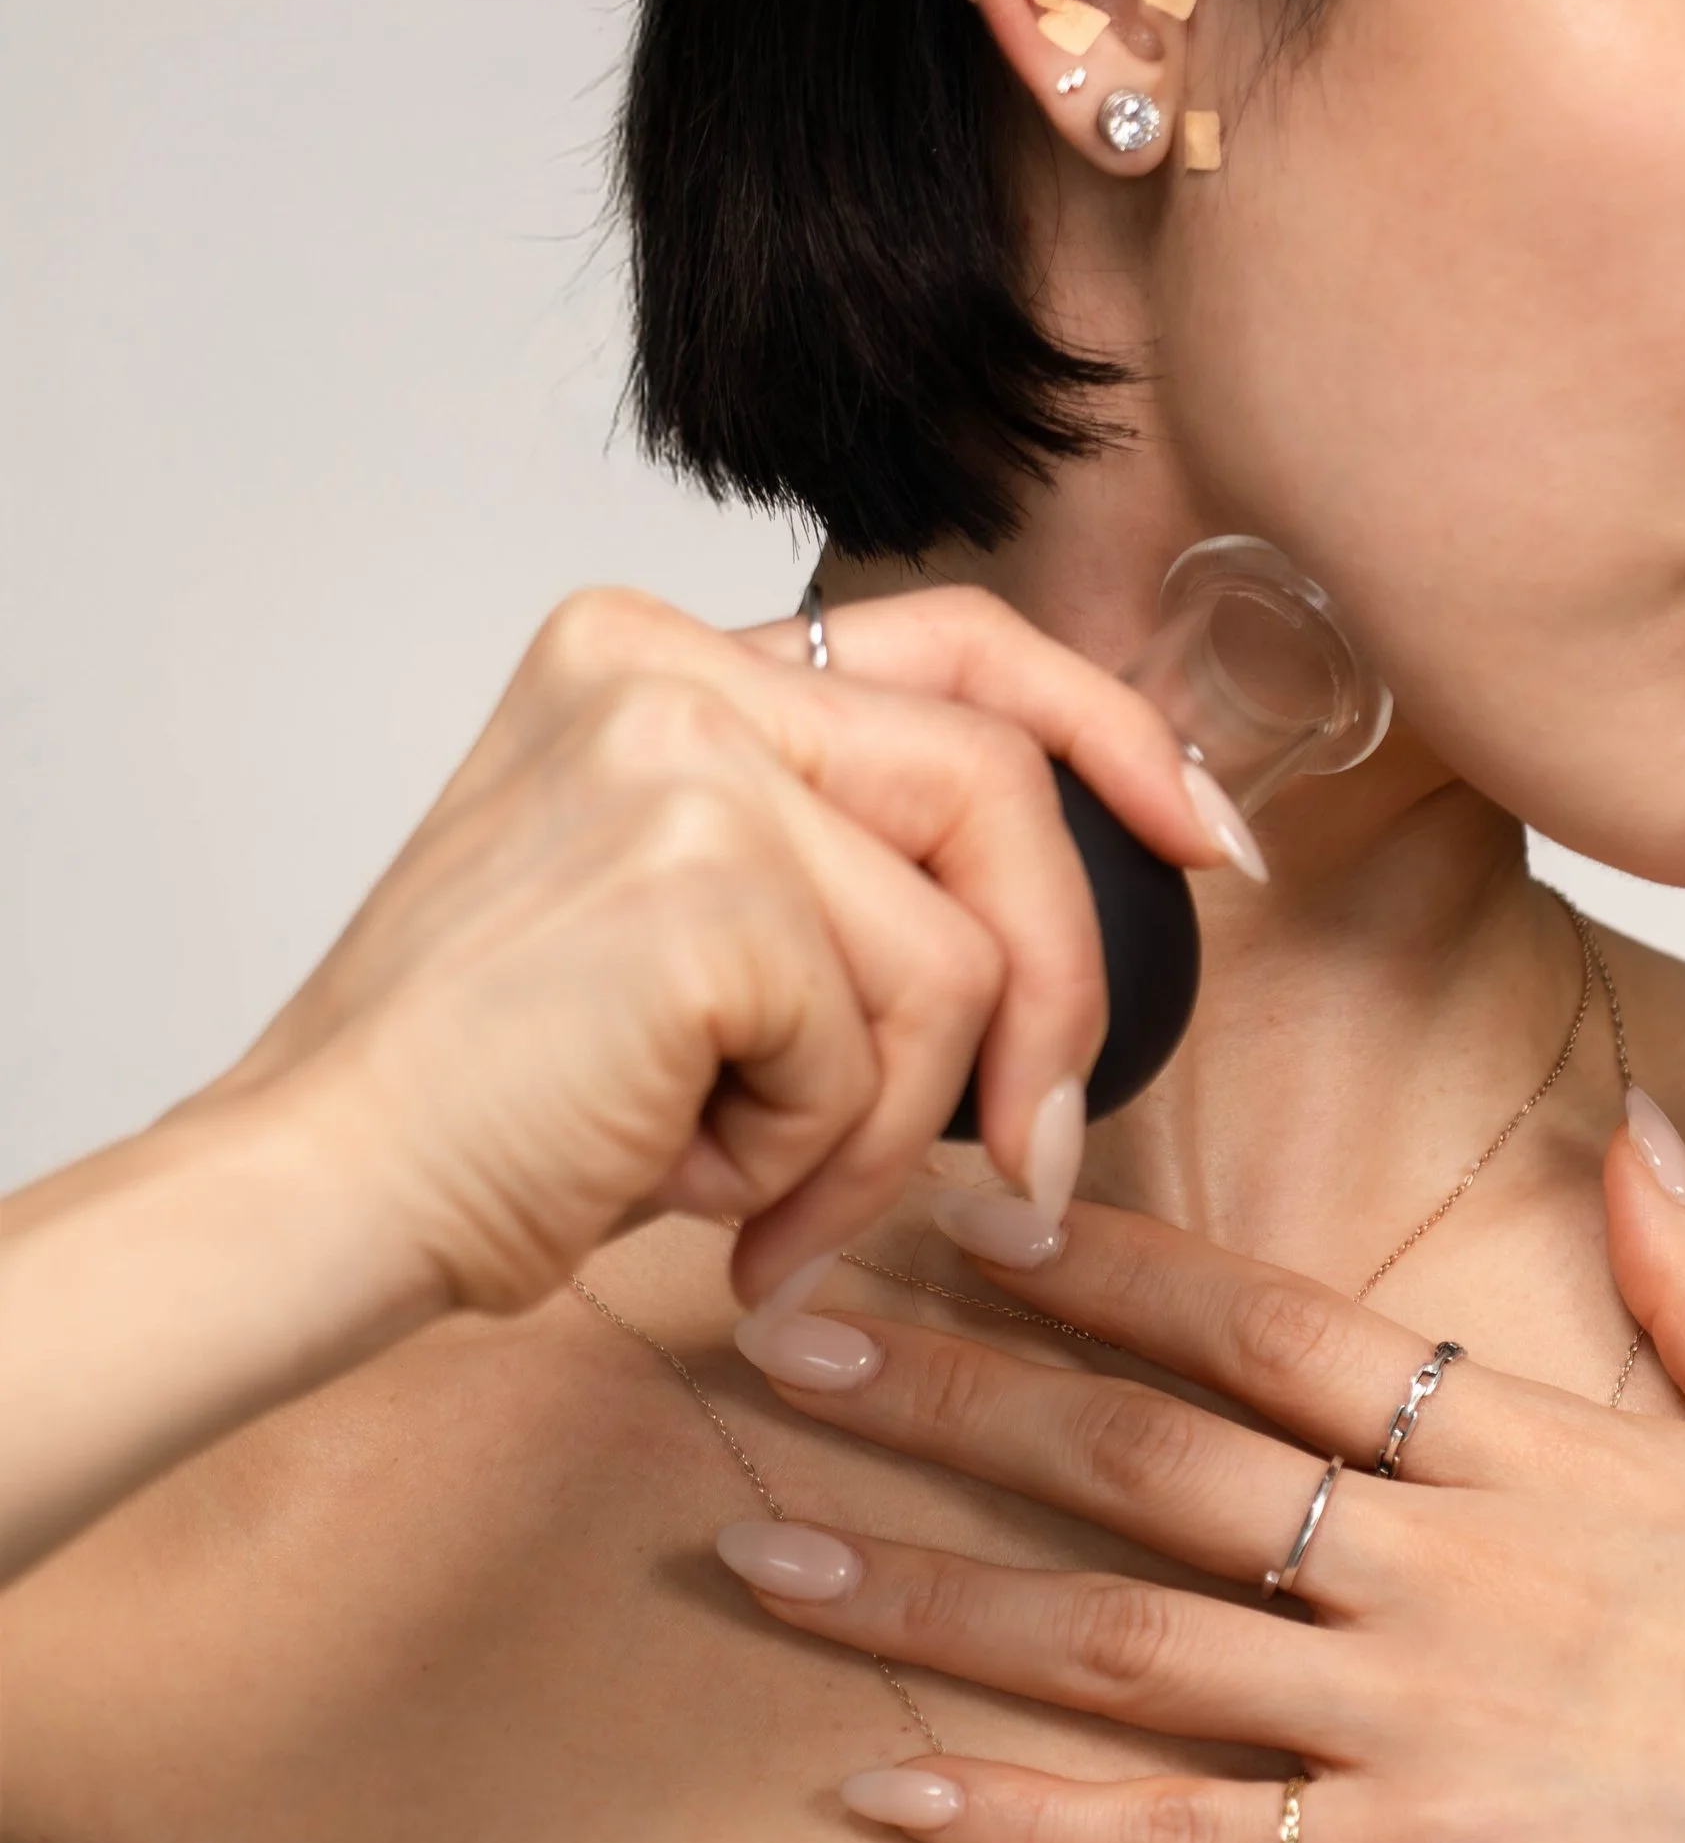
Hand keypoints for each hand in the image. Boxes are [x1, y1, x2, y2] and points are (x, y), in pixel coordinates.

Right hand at [214, 583, 1238, 1319]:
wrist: (316, 1200)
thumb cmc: (492, 1101)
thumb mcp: (680, 927)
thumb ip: (839, 865)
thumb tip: (1067, 911)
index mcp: (647, 649)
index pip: (953, 642)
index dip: (1108, 731)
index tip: (1209, 837)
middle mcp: (663, 666)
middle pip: (996, 785)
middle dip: (1054, 989)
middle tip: (1034, 1159)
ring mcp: (680, 760)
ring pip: (954, 951)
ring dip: (887, 1127)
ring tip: (756, 1196)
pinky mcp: (702, 884)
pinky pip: (885, 1051)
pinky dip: (819, 1161)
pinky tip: (691, 1185)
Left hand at [719, 1135, 1684, 1842]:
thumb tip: (1643, 1130)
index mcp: (1527, 1446)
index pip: (1272, 1324)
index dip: (1109, 1265)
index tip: (972, 1207)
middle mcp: (1437, 1561)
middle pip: (1146, 1457)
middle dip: (950, 1392)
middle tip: (780, 1332)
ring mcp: (1416, 1714)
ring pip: (1116, 1638)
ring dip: (927, 1590)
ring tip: (759, 1542)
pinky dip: (1023, 1825)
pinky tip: (886, 1795)